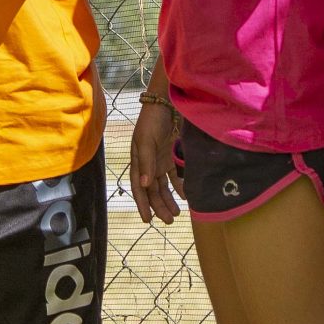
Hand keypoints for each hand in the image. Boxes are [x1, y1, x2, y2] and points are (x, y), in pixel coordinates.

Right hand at [128, 97, 184, 224]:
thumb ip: (146, 162)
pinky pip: (174, 176)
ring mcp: (159, 161)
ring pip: (163, 186)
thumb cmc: (152, 120)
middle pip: (152, 190)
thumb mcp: (146, 140)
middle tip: (169, 221)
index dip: (142, 204)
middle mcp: (147, 164)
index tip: (147, 220)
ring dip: (168, 200)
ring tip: (176, 214)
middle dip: (159, 206)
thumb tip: (144, 186)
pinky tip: (185, 196)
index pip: (138, 188)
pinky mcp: (170, 156)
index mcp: (137, 161)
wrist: (166, 102)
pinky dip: (179, 187)